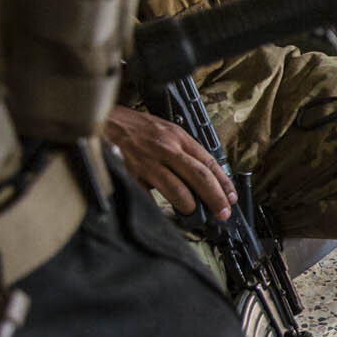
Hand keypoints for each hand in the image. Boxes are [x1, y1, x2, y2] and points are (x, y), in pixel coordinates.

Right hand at [103, 106, 236, 219]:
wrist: (106, 121)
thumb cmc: (138, 128)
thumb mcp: (167, 132)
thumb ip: (185, 153)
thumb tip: (204, 180)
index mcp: (178, 137)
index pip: (209, 162)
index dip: (224, 182)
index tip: (231, 198)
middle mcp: (166, 148)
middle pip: (199, 176)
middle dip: (215, 198)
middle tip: (222, 213)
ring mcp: (148, 162)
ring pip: (176, 189)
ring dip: (189, 205)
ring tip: (194, 213)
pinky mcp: (130, 174)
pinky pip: (148, 197)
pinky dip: (158, 208)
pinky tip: (164, 214)